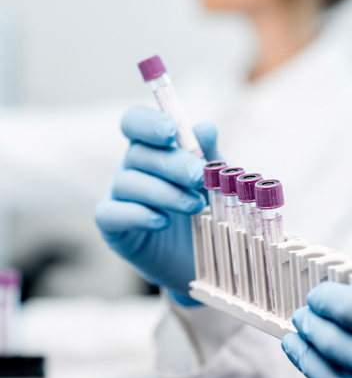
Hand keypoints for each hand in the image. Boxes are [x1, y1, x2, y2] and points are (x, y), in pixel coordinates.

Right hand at [95, 105, 220, 295]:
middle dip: (171, 164)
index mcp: (153, 148)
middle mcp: (132, 167)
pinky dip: (137, 215)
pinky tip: (162, 221)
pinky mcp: (113, 227)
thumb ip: (210, 155)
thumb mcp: (214, 180)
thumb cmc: (207, 209)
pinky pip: (111, 214)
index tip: (171, 132)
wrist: (204, 256)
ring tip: (196, 206)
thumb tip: (205, 127)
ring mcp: (119, 195)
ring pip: (128, 183)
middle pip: (138, 153)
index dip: (148, 123)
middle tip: (198, 177)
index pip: (135, 121)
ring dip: (164, 192)